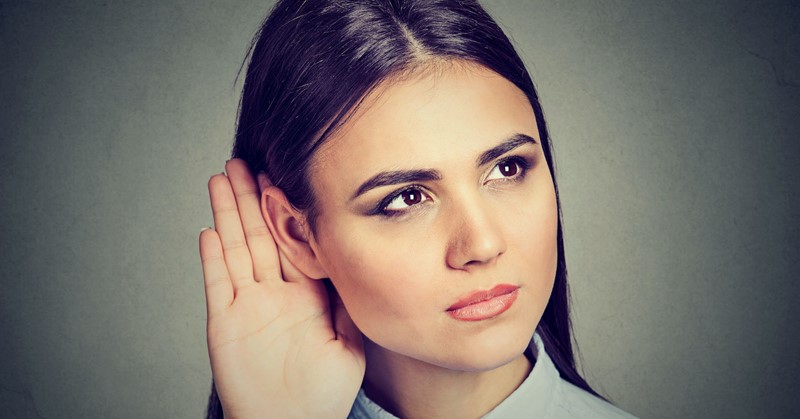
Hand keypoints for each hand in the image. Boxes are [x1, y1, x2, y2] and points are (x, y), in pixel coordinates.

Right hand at [199, 159, 364, 417]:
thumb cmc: (323, 393)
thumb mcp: (350, 342)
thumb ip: (347, 302)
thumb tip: (353, 262)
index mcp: (303, 295)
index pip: (290, 241)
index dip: (283, 210)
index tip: (280, 177)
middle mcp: (272, 294)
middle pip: (258, 235)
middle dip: (249, 199)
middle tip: (242, 162)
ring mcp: (246, 306)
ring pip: (235, 249)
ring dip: (227, 215)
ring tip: (220, 180)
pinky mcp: (224, 324)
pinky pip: (217, 285)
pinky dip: (212, 259)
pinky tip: (208, 231)